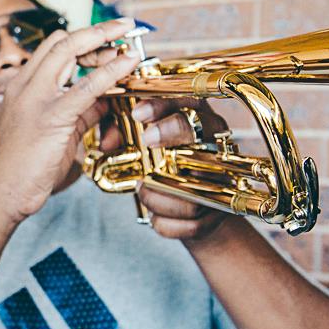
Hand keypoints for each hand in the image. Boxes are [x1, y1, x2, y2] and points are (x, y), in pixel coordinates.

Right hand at [0, 19, 138, 226]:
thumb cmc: (25, 167)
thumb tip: (109, 98)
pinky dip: (111, 71)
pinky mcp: (51, 116)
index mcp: (22, 85)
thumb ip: (80, 111)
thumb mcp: (56, 131)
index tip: (107, 40)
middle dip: (96, 30)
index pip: (53, 47)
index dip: (83, 39)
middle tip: (124, 28)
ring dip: (103, 40)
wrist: (3, 194)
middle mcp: (25, 85)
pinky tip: (127, 64)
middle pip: (62, 41)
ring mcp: (35, 98)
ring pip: (70, 51)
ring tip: (129, 39)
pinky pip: (87, 86)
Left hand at [126, 98, 236, 244]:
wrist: (194, 207)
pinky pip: (190, 223)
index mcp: (198, 122)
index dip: (162, 106)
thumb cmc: (164, 167)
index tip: (138, 113)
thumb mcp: (141, 144)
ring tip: (142, 189)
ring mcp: (221, 181)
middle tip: (147, 140)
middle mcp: (215, 147)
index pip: (186, 104)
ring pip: (192, 187)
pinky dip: (165, 222)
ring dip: (157, 194)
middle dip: (171, 133)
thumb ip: (119, 134)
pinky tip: (154, 214)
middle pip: (201, 134)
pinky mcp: (218, 213)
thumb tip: (106, 142)